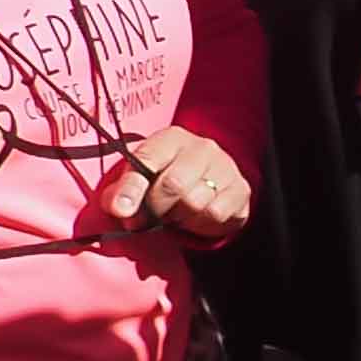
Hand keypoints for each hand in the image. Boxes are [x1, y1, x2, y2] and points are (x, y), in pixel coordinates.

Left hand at [95, 122, 250, 245]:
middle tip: (147, 219)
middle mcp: (202, 147)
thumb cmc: (165, 177)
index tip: (121, 211)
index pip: (147, 159)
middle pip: (173, 185)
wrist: (207, 178)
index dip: (131, 188)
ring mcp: (226, 167)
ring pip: (195, 203)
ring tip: (173, 215)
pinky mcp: (241, 189)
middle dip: (156, 208)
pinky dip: (200, 223)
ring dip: (179, 218)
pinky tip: (195, 218)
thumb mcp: (138, 178)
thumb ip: (121, 192)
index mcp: (171, 138)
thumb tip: (119, 209)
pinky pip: (216, 214)